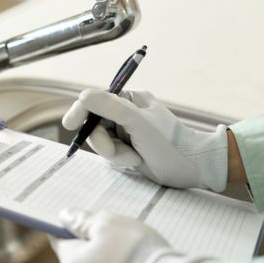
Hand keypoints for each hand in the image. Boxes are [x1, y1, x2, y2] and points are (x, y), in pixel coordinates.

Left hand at [51, 209, 196, 262]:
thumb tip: (65, 217)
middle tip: (114, 234)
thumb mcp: (106, 223)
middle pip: (80, 258)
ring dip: (107, 262)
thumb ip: (82, 220)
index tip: (82, 220)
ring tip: (130, 252)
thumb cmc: (133, 250)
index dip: (69, 228)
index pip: (60, 241)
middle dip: (92, 245)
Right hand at [62, 89, 228, 190]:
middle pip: (94, 125)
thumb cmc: (170, 143)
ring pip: (100, 142)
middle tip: (115, 152)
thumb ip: (109, 107)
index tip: (70, 124)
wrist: (193, 167)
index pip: (94, 101)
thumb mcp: (138, 122)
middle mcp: (125, 113)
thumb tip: (83, 95)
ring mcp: (125, 132)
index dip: (80, 112)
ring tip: (135, 158)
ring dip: (114, 154)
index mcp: (128, 99)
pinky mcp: (127, 149)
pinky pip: (109, 154)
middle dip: (104, 142)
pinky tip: (137, 161)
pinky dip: (120, 160)